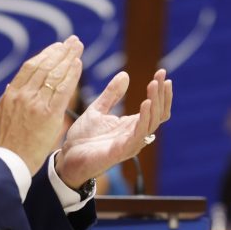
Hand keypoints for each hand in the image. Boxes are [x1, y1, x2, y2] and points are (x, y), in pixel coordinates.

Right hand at [0, 37, 82, 174]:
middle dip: (60, 51)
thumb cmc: (5, 143)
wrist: (8, 162)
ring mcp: (36, 104)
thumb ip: (8, 99)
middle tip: (72, 41)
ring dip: (68, 57)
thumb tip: (12, 85)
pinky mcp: (49, 115)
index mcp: (12, 94)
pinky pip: (63, 90)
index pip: (30, 67)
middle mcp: (24, 95)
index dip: (45, 55)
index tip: (56, 47)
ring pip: (55, 74)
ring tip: (78, 46)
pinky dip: (71, 75)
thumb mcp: (0, 116)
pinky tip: (79, 64)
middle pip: (45, 66)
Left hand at [55, 69, 172, 188]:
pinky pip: (139, 134)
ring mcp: (131, 143)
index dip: (161, 91)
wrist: (68, 157)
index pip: (155, 108)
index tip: (161, 72)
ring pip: (153, 122)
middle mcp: (136, 134)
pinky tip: (146, 103)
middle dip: (162, 94)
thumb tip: (125, 75)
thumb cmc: (83, 138)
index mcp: (132, 125)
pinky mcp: (122, 150)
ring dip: (155, 102)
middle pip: (159, 114)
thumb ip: (112, 94)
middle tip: (161, 75)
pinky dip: (145, 118)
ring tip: (153, 84)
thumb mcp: (97, 110)